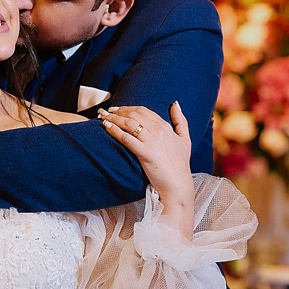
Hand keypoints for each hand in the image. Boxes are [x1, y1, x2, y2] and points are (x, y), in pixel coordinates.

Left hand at [100, 102, 193, 237]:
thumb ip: (181, 121)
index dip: (128, 108)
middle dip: (119, 111)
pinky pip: (127, 138)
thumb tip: (175, 104)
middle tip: (107, 112)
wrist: (178, 185)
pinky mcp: (147, 153)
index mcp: (166, 127)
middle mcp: (160, 131)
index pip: (144, 111)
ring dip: (114, 118)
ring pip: (130, 123)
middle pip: (135, 115)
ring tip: (104, 118)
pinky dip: (115, 130)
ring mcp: (153, 142)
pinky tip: (107, 127)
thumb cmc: (180, 164)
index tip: (117, 109)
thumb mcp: (185, 139)